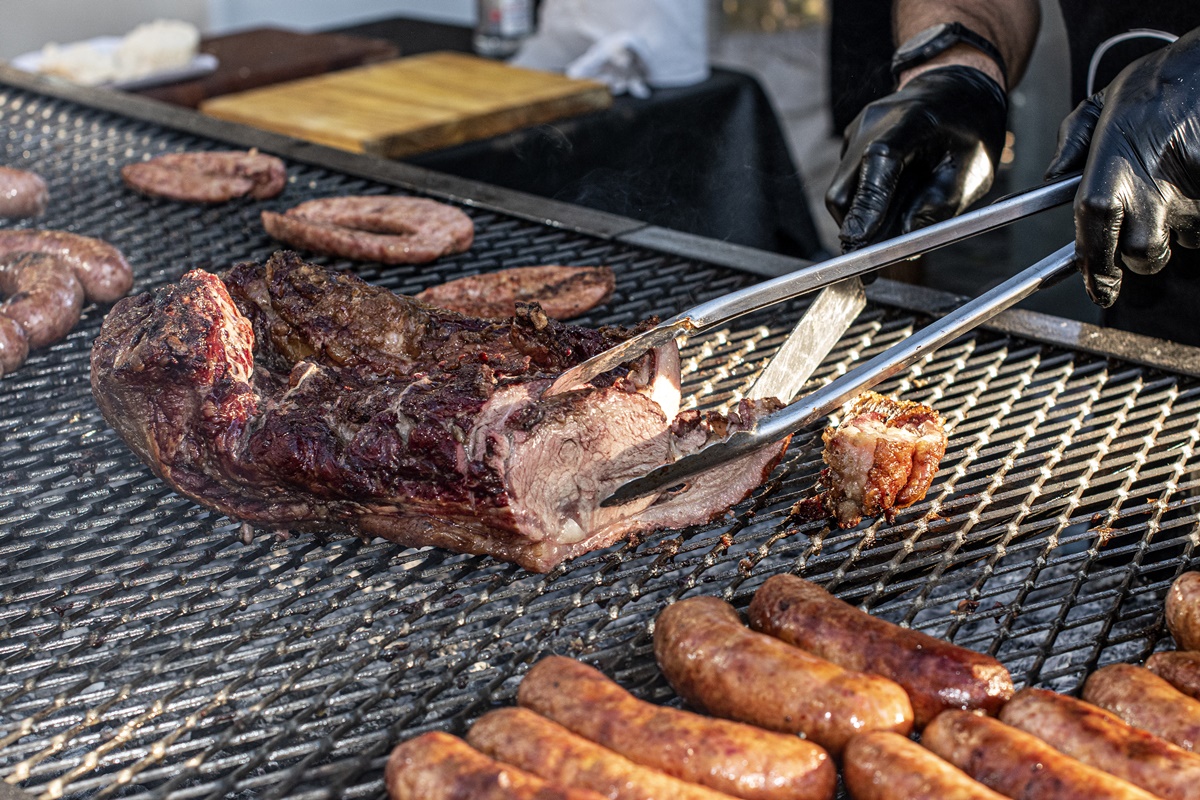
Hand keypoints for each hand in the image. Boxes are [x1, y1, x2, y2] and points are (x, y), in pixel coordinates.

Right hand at [826, 65, 1006, 251]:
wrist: (956, 87)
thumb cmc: (969, 127)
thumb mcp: (974, 168)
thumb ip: (940, 203)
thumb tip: (903, 239)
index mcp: (913, 119)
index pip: (878, 163)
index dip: (866, 207)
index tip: (859, 245)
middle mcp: (874, 123)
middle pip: (844, 191)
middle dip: (856, 231)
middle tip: (872, 265)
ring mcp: (856, 132)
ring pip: (842, 193)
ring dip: (863, 219)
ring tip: (898, 219)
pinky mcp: (850, 144)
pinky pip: (850, 185)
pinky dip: (866, 203)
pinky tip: (895, 197)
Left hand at [1046, 29, 1199, 306]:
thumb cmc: (1163, 80)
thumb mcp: (1105, 101)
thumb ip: (1074, 141)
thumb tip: (1051, 179)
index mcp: (1113, 166)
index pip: (1095, 233)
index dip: (1096, 269)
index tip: (1098, 287)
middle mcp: (1154, 185)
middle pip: (1144, 255)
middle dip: (1143, 256)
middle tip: (1144, 232)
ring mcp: (1193, 192)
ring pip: (1185, 240)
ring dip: (1180, 228)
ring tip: (1178, 188)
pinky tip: (1196, 183)